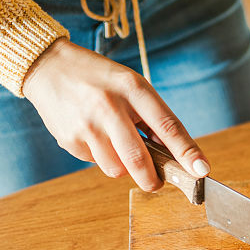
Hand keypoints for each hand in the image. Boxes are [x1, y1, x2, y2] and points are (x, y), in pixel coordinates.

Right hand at [21, 39, 208, 189]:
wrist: (48, 67)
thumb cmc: (99, 79)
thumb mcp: (131, 85)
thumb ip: (152, 117)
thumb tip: (175, 155)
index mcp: (133, 88)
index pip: (167, 125)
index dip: (187, 151)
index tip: (201, 170)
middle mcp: (109, 107)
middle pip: (139, 160)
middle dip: (153, 179)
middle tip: (157, 182)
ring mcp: (87, 125)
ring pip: (117, 169)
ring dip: (123, 167)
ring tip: (116, 143)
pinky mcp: (69, 139)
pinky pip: (95, 163)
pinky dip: (101, 156)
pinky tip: (92, 134)